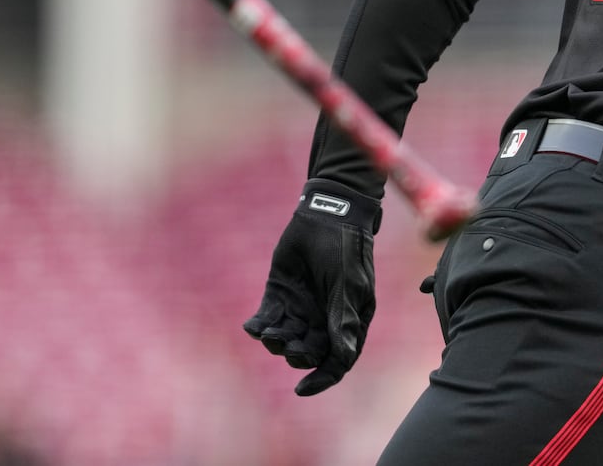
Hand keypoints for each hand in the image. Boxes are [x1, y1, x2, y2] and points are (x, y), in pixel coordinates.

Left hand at [243, 178, 379, 394]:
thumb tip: (343, 357)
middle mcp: (323, 318)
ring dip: (275, 341)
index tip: (303, 389)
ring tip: (268, 333)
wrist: (325, 212)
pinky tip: (252, 326)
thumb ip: (343, 320)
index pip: (336, 360)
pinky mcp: (279, 294)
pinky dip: (258, 327)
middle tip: (287, 345)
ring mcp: (300, 307)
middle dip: (295, 356)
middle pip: (307, 352)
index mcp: (348, 320)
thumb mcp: (349, 284)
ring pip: (285, 338)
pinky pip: (266, 319)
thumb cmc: (345, 247)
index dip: (322, 378)